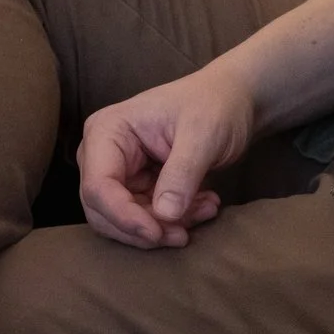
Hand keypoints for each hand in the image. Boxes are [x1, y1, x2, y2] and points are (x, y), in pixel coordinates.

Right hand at [76, 67, 253, 248]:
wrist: (234, 100)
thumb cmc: (215, 104)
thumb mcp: (203, 134)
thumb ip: (182, 173)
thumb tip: (165, 215)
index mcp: (107, 130)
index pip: (99, 185)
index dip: (124, 216)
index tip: (158, 233)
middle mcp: (103, 154)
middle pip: (104, 210)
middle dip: (145, 226)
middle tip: (185, 231)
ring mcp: (119, 171)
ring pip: (125, 221)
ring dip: (164, 226)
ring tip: (206, 208)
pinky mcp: (137, 186)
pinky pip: (145, 217)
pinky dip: (174, 220)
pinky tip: (205, 205)